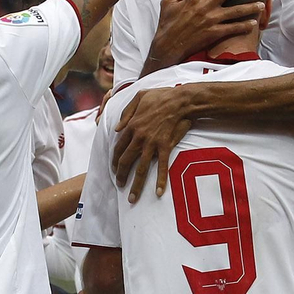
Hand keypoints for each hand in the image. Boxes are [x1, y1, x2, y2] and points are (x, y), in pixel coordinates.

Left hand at [113, 86, 193, 201]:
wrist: (180, 100)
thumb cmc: (161, 96)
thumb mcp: (138, 97)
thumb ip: (126, 112)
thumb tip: (117, 128)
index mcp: (131, 125)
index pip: (119, 147)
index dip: (114, 160)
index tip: (114, 169)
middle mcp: (139, 137)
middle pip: (126, 161)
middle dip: (121, 176)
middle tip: (119, 185)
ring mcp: (152, 143)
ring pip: (141, 168)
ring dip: (136, 185)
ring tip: (132, 198)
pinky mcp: (165, 147)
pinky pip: (162, 167)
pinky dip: (161, 180)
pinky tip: (159, 192)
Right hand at [147, 0, 262, 72]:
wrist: (166, 46)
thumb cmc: (167, 23)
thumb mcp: (168, 0)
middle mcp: (205, 6)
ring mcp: (211, 20)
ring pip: (235, 11)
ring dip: (249, 7)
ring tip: (262, 3)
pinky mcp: (213, 34)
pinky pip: (232, 29)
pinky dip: (244, 26)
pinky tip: (254, 23)